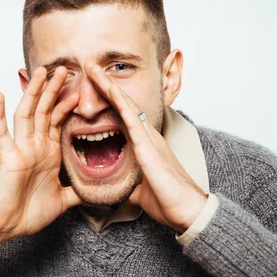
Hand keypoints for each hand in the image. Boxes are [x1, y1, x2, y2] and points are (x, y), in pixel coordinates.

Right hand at [0, 66, 81, 240]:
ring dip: (33, 93)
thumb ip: (76, 192)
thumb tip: (96, 192)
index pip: (57, 121)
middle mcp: (34, 146)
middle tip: (63, 69)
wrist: (6, 226)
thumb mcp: (62, 200)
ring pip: (27, 114)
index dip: (67, 105)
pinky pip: (1, 134)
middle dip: (53, 90)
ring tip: (40, 72)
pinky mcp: (8, 158)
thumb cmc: (28, 212)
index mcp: (47, 152)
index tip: (79, 90)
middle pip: (44, 110)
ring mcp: (20, 149)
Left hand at [86, 62, 206, 232]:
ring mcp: (149, 138)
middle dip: (105, 84)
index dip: (108, 98)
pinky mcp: (149, 146)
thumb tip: (115, 187)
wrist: (187, 210)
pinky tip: (109, 89)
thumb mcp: (139, 188)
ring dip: (108, 86)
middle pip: (123, 103)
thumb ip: (128, 182)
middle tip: (89, 66)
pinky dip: (119, 102)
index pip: (122, 115)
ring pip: (126, 104)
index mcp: (144, 144)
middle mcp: (147, 135)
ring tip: (92, 69)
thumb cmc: (167, 201)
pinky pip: (132, 119)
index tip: (93, 86)